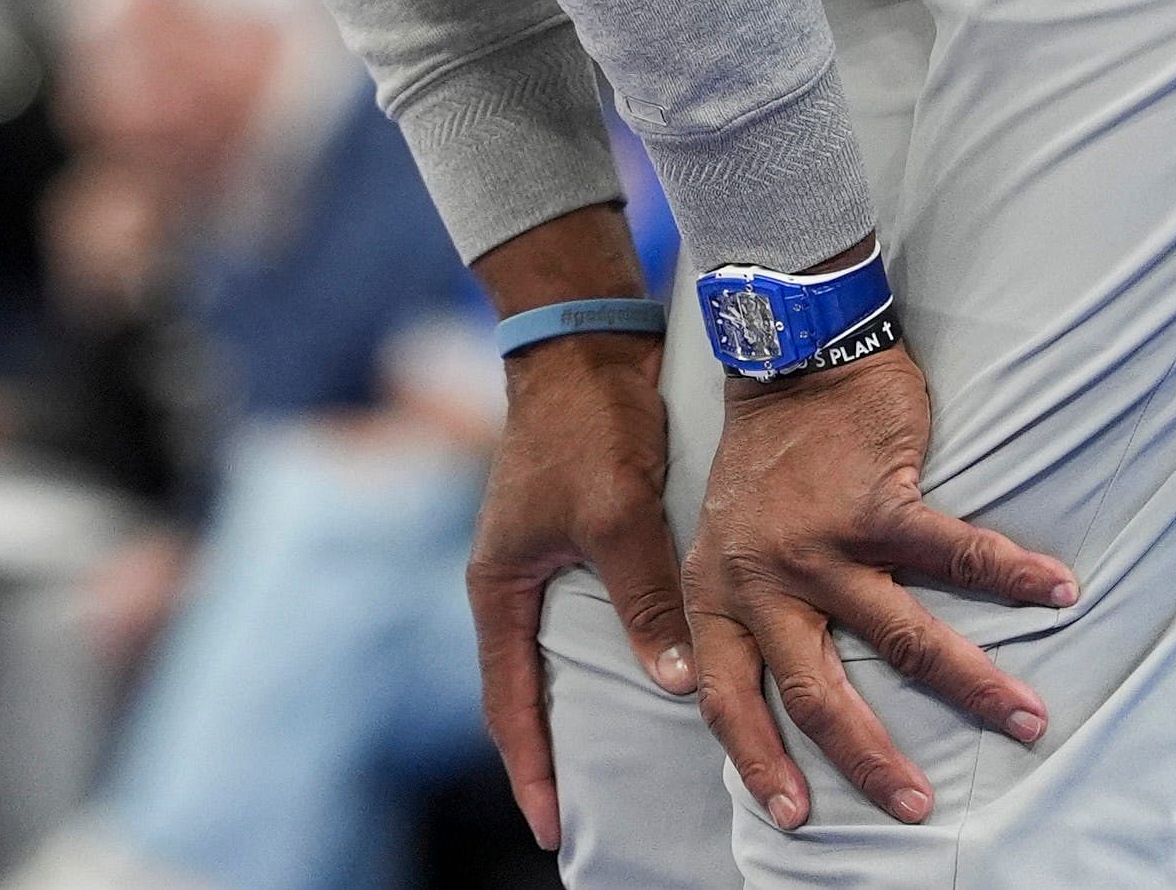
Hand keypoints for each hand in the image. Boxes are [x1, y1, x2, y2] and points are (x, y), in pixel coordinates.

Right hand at [467, 315, 695, 854]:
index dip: (531, 768)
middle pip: (521, 689)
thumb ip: (644, 598)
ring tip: (605, 769)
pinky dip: (601, 662)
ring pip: (552, 657)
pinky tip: (640, 683)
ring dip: (572, 711)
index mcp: (500, 584)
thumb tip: (676, 683)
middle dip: (544, 754)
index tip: (550, 831)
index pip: (509, 701)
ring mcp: (538, 559)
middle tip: (572, 818)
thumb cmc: (587, 425)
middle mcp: (510, 580)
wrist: (583, 345)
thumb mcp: (616, 514)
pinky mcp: (571, 537)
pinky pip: (579, 621)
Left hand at [681, 343, 1077, 831]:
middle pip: (815, 694)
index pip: (725, 696)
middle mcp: (761, 577)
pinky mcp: (875, 501)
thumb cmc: (768, 453)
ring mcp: (818, 542)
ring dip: (972, 686)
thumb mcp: (722, 534)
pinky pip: (952, 552)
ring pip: (900, 639)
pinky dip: (1010, 572)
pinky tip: (1059, 589)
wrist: (787, 351)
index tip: (792, 815)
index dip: (758, 759)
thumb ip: (742, 598)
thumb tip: (764, 668)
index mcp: (719, 591)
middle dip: (868, 759)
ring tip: (1029, 719)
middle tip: (913, 805)